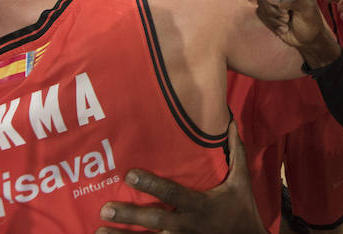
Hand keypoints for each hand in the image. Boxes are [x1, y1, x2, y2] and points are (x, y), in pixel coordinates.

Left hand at [96, 121, 265, 233]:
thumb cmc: (243, 210)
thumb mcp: (241, 181)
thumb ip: (236, 152)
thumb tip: (232, 121)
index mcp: (200, 204)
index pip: (172, 192)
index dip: (151, 184)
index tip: (129, 175)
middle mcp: (188, 225)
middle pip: (155, 220)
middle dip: (130, 216)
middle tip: (106, 208)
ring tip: (99, 232)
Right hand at [256, 0, 327, 47]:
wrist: (308, 39)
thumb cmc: (311, 22)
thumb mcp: (306, 10)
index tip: (286, 10)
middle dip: (273, 8)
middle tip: (286, 18)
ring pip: (260, 2)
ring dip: (272, 18)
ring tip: (286, 23)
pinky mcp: (267, 9)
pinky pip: (259, 12)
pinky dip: (269, 23)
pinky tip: (282, 27)